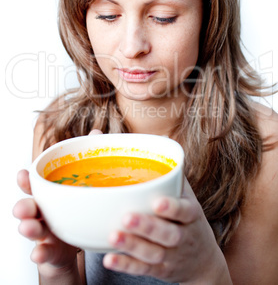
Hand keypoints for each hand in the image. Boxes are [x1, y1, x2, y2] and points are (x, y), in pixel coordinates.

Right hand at [13, 169, 78, 278]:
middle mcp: (43, 214)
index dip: (27, 181)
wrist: (72, 249)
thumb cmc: (73, 218)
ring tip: (27, 227)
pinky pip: (43, 252)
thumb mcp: (80, 199)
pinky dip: (40, 253)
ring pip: (33, 229)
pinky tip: (38, 253)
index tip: (23, 175)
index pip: (35, 187)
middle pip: (29, 208)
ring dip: (28, 228)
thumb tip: (105, 163)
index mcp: (49, 198)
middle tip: (21, 208)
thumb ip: (87, 187)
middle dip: (24, 207)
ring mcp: (44, 233)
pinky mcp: (49, 251)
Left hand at [103, 178, 230, 283]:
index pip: (184, 211)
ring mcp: (172, 256)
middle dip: (148, 227)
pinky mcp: (160, 270)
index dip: (172, 208)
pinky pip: (143, 269)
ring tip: (113, 235)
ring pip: (153, 253)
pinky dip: (126, 265)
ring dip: (133, 246)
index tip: (157, 202)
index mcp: (190, 214)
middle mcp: (183, 237)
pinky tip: (110, 258)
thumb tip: (156, 146)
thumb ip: (173, 176)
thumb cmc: (188, 220)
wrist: (204, 261)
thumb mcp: (188, 198)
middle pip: (168, 234)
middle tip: (127, 217)